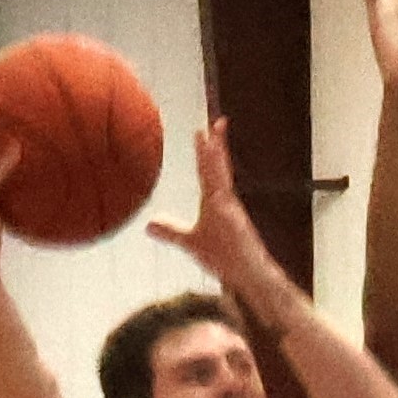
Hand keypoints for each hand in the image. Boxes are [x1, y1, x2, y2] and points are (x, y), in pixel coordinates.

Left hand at [144, 118, 279, 302]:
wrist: (248, 277)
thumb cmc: (225, 260)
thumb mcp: (191, 243)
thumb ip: (172, 232)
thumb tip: (149, 224)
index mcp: (218, 203)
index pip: (209, 171)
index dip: (206, 151)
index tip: (202, 130)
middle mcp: (225, 201)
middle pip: (218, 166)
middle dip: (216, 144)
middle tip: (215, 120)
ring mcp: (231, 209)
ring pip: (222, 174)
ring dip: (218, 153)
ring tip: (214, 132)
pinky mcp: (234, 219)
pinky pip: (224, 192)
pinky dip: (220, 176)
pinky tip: (216, 165)